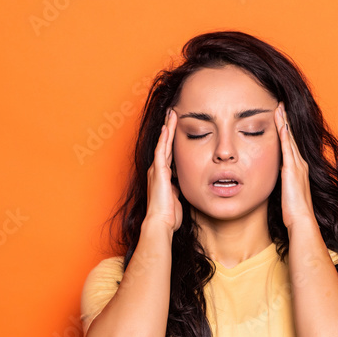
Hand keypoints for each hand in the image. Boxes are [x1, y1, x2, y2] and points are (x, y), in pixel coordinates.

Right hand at [144, 107, 183, 232]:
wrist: (160, 223)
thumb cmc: (169, 215)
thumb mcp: (176, 198)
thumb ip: (178, 189)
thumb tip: (181, 186)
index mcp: (162, 176)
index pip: (168, 153)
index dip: (171, 141)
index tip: (175, 128)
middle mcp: (157, 170)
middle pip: (164, 145)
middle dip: (168, 129)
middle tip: (172, 114)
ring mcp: (157, 170)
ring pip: (163, 144)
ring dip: (167, 128)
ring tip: (170, 114)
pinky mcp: (158, 171)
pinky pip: (161, 151)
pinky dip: (164, 139)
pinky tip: (167, 127)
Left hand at [275, 102, 314, 230]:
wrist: (301, 219)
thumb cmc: (294, 211)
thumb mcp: (287, 193)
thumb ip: (284, 183)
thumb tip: (278, 180)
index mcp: (298, 169)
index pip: (291, 145)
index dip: (286, 131)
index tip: (281, 118)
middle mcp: (300, 164)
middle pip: (291, 137)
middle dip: (286, 121)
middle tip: (281, 105)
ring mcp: (297, 165)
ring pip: (290, 138)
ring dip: (284, 122)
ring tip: (279, 107)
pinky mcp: (292, 169)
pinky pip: (288, 147)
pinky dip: (284, 134)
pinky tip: (281, 123)